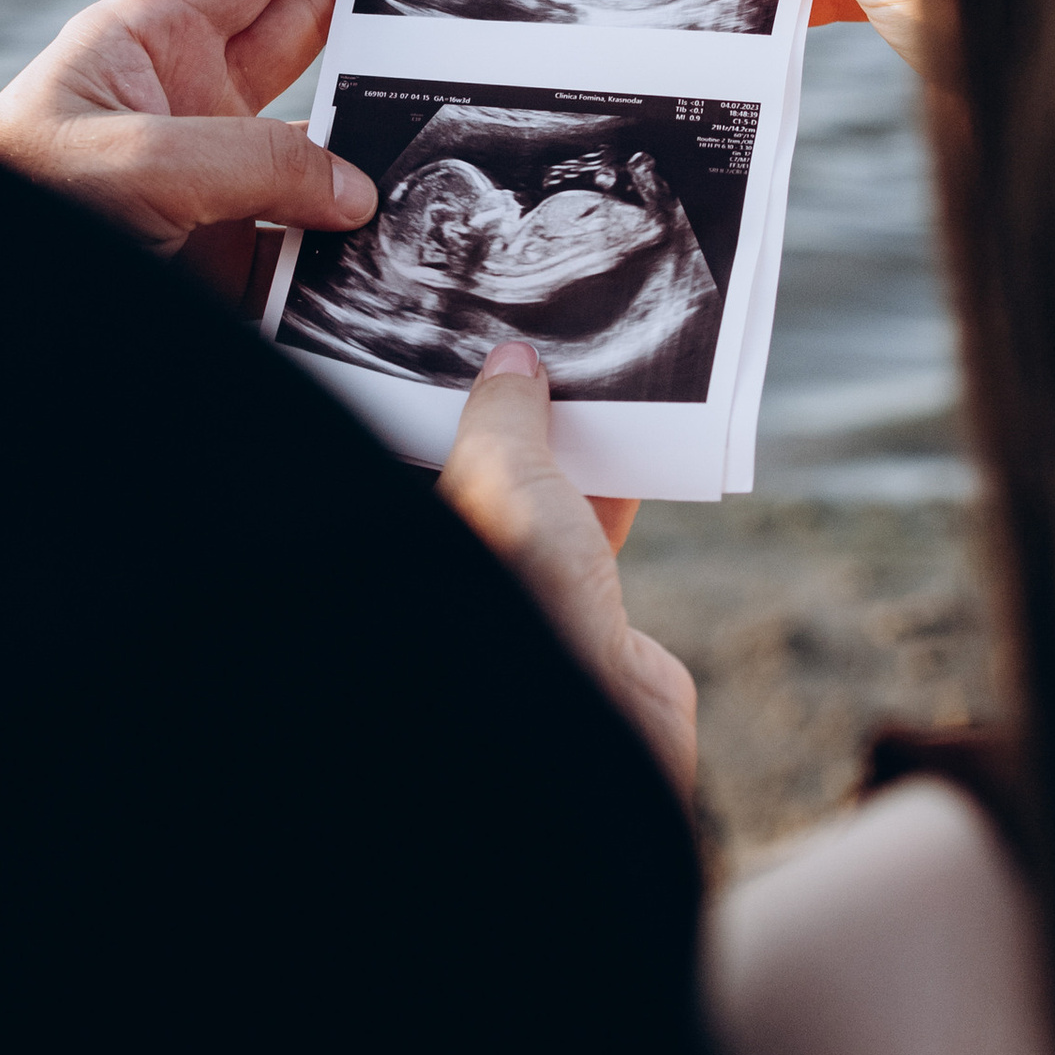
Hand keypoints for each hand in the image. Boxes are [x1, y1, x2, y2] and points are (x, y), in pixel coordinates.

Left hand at [0, 0, 410, 302]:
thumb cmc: (21, 202)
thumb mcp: (136, 165)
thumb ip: (254, 164)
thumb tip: (355, 191)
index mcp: (147, 38)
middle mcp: (182, 95)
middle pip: (298, 28)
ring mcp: (203, 171)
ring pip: (313, 135)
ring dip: (370, 128)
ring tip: (453, 104)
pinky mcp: (216, 245)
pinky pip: (299, 228)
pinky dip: (347, 229)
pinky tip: (394, 229)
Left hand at [439, 343, 696, 803]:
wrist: (599, 712)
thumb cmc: (526, 594)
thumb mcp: (502, 471)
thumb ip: (503, 411)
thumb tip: (509, 360)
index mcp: (414, 531)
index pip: (411, 448)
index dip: (437, 396)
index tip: (468, 342)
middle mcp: (462, 564)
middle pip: (482, 470)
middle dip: (512, 414)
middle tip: (541, 348)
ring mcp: (525, 593)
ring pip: (542, 498)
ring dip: (573, 449)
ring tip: (598, 385)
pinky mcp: (586, 617)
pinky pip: (595, 533)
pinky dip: (616, 492)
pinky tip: (643, 448)